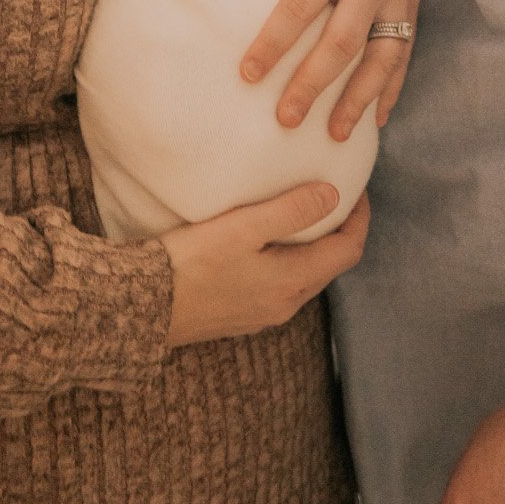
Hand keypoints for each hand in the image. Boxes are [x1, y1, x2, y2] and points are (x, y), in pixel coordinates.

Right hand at [163, 187, 369, 345]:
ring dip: (313, 246)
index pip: (347, 251)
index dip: (360, 218)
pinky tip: (270, 242)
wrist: (144, 308)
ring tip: (303, 212)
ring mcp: (263, 314)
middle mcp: (285, 305)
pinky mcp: (242, 315)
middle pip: (329, 265)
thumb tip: (333, 195)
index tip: (357, 188)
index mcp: (292, 283)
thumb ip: (290, 211)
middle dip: (339, 230)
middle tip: (334, 193)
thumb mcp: (243, 228)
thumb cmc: (192, 262)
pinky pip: (281, 285)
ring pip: (305, 276)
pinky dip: (290, 259)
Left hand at [221, 0, 419, 139]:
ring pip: (381, 55)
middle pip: (342, 40)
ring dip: (358, 98)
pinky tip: (377, 118)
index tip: (247, 74)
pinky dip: (392, 87)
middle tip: (285, 119)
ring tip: (335, 135)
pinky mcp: (412, 0)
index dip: (274, 41)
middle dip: (314, 84)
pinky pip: (405, 51)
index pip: (301, 5)